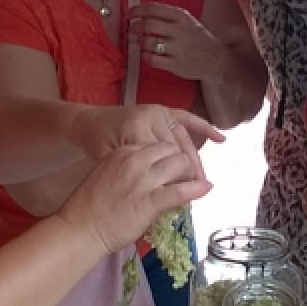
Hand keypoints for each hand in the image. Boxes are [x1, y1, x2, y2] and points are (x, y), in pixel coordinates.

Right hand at [56, 141, 211, 255]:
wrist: (79, 228)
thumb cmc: (89, 206)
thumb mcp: (107, 175)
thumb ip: (128, 169)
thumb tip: (149, 174)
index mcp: (123, 152)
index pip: (156, 145)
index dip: (168, 156)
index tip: (173, 167)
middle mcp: (134, 161)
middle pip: (172, 150)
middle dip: (183, 161)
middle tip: (188, 175)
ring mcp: (142, 181)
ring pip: (179, 166)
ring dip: (190, 174)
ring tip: (196, 182)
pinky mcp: (149, 202)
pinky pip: (180, 191)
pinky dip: (196, 189)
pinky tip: (205, 189)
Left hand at [71, 104, 220, 182]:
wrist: (86, 124)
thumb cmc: (96, 146)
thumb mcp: (111, 164)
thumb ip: (138, 176)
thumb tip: (168, 194)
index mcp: (138, 129)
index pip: (168, 158)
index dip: (179, 178)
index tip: (187, 196)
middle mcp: (150, 116)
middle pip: (178, 148)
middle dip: (190, 170)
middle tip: (198, 190)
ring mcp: (157, 111)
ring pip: (183, 138)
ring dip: (194, 158)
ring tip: (201, 178)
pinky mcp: (160, 109)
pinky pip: (185, 119)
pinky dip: (202, 127)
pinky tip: (220, 139)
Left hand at [130, 2, 225, 81]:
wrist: (215, 59)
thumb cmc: (198, 39)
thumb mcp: (188, 21)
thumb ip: (168, 16)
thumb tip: (142, 14)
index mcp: (181, 17)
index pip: (154, 8)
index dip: (137, 10)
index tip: (130, 13)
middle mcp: (179, 31)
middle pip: (148, 24)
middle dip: (135, 26)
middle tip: (131, 29)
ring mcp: (177, 48)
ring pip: (148, 42)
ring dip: (139, 41)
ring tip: (138, 42)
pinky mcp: (175, 64)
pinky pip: (152, 59)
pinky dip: (145, 56)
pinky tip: (146, 54)